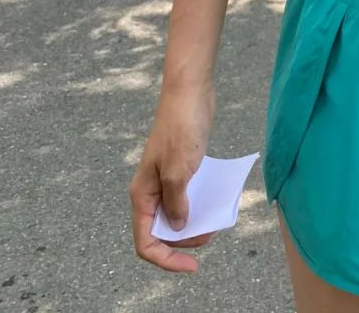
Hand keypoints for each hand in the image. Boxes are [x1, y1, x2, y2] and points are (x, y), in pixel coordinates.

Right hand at [130, 87, 214, 273]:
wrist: (190, 92)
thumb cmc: (181, 129)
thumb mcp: (179, 171)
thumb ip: (176, 204)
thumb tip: (177, 227)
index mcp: (142, 195)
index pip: (146, 242)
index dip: (167, 259)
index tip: (192, 265)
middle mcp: (151, 191)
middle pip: (161, 232)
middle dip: (184, 241)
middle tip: (210, 234)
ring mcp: (166, 180)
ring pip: (176, 215)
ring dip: (194, 224)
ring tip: (215, 221)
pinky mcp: (182, 169)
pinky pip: (188, 197)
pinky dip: (201, 205)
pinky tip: (216, 203)